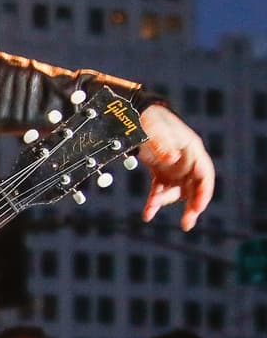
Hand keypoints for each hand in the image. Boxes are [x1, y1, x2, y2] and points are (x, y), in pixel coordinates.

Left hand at [137, 104, 214, 231]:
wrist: (131, 113)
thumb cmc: (147, 120)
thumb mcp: (154, 130)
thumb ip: (163, 145)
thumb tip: (172, 159)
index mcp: (192, 149)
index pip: (205, 175)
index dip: (204, 193)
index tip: (198, 208)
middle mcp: (186, 160)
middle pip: (194, 187)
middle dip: (191, 206)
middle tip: (187, 224)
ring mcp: (174, 167)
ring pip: (175, 191)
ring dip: (164, 202)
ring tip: (149, 210)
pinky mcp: (160, 171)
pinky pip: (160, 190)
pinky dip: (154, 201)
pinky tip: (147, 214)